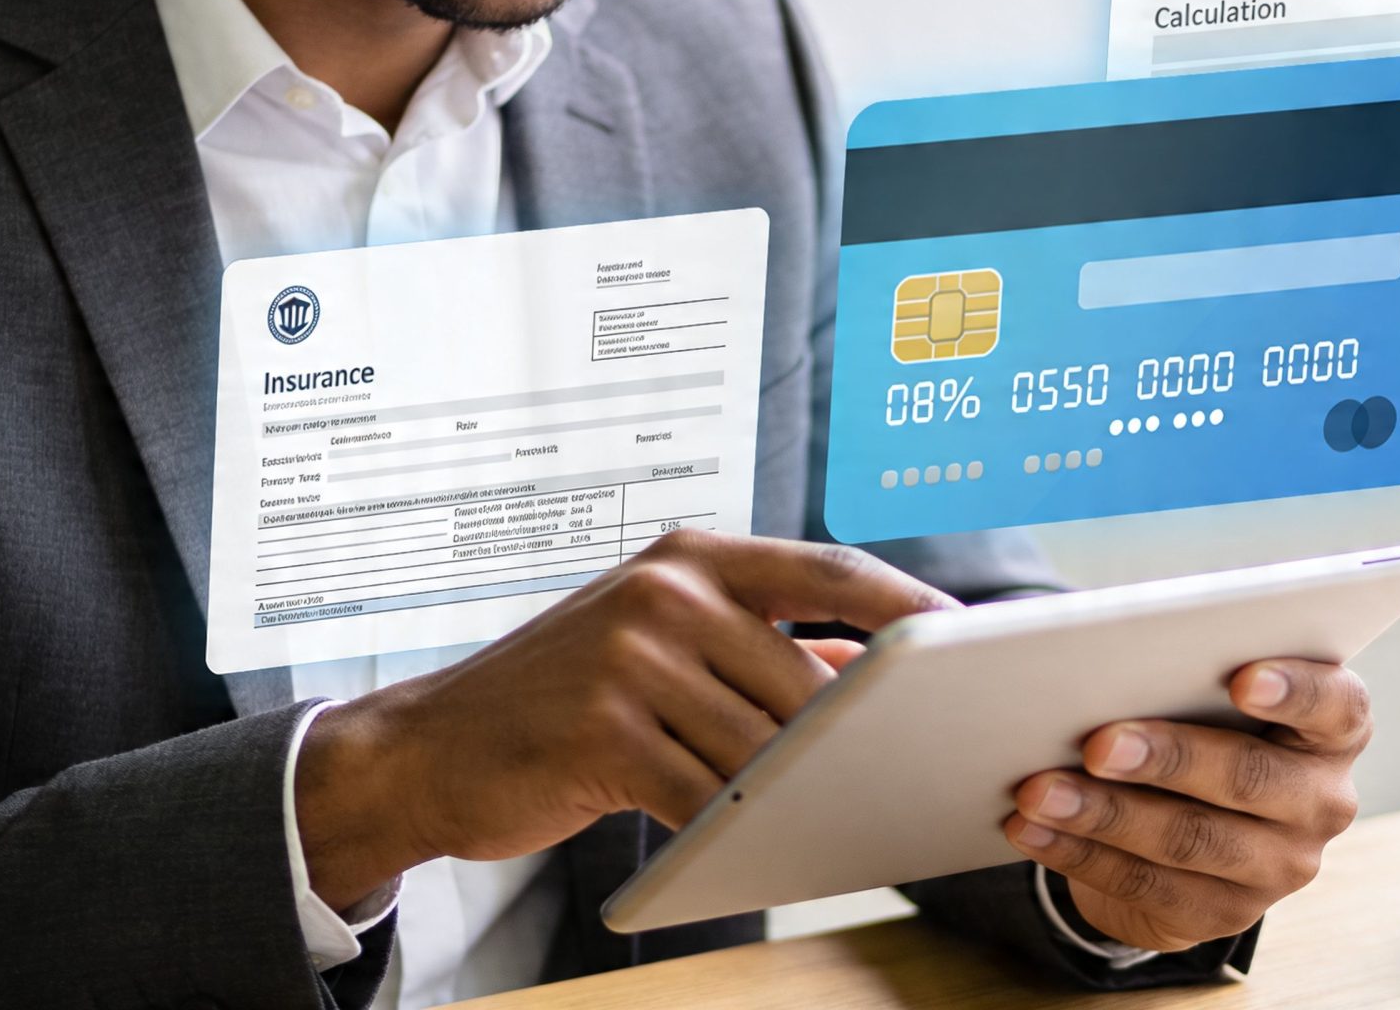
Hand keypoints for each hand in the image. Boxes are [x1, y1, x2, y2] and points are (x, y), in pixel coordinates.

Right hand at [294, 531, 953, 907]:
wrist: (430, 746)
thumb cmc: (564, 698)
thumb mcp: (662, 643)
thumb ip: (763, 650)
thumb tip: (875, 675)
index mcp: (692, 555)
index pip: (831, 570)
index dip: (909, 605)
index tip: (970, 639)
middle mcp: (665, 590)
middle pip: (807, 674)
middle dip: (857, 734)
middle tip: (910, 766)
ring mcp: (631, 657)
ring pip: (764, 742)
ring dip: (799, 791)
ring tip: (833, 815)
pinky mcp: (604, 733)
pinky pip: (706, 795)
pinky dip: (738, 827)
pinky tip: (753, 843)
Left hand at [1002, 660, 1368, 953]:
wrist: (1190, 817)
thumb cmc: (1196, 716)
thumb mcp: (1202, 679)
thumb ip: (1177, 650)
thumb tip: (1081, 629)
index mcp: (1335, 726)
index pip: (1337, 704)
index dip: (1294, 690)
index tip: (1239, 674)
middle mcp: (1322, 800)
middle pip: (1250, 779)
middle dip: (1168, 757)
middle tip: (1097, 739)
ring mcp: (1278, 867)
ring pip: (1190, 842)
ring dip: (1106, 815)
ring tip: (1038, 789)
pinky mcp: (1222, 915)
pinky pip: (1147, 888)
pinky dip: (1081, 856)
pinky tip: (1032, 830)